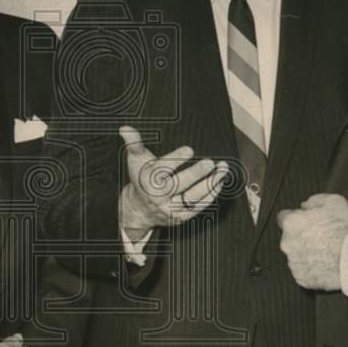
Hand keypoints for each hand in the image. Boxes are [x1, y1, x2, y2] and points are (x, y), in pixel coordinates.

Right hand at [119, 125, 228, 241]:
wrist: (140, 209)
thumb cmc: (141, 179)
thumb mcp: (136, 160)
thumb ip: (134, 144)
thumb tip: (125, 128)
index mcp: (147, 181)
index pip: (162, 170)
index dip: (175, 159)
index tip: (189, 150)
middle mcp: (159, 197)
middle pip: (179, 185)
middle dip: (195, 174)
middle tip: (210, 163)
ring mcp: (171, 209)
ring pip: (192, 198)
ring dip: (210, 184)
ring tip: (222, 171)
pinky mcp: (181, 217)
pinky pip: (198, 207)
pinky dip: (210, 195)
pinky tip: (219, 183)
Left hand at [277, 193, 347, 290]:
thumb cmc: (344, 229)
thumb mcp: (333, 202)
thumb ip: (314, 201)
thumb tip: (305, 205)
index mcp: (291, 223)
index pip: (283, 217)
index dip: (295, 218)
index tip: (305, 221)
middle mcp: (286, 243)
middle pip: (289, 238)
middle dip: (301, 237)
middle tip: (320, 238)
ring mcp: (293, 263)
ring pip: (296, 255)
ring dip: (306, 253)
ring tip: (325, 252)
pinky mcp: (302, 279)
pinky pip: (304, 272)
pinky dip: (311, 268)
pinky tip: (325, 265)